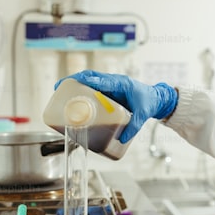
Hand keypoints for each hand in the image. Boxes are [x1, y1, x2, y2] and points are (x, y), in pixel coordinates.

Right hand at [55, 71, 177, 142]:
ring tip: (60, 89)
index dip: (93, 81)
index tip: (81, 82)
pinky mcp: (107, 90)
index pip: (106, 81)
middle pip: (92, 76)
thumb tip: (122, 139)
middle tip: (61, 86)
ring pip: (89, 79)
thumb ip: (134, 126)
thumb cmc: (148, 102)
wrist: (154, 98)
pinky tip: (71, 96)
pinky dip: (80, 88)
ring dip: (75, 82)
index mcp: (122, 84)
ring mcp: (109, 85)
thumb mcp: (142, 115)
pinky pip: (92, 87)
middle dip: (75, 79)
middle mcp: (114, 81)